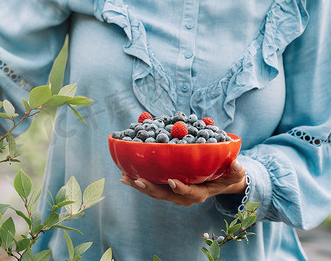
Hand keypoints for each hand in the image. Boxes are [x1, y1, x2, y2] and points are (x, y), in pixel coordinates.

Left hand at [119, 159, 246, 205]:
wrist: (220, 181)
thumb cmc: (228, 175)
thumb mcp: (235, 174)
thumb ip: (236, 171)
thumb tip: (237, 165)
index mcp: (199, 193)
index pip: (189, 193)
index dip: (180, 188)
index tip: (172, 180)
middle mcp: (184, 196)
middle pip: (165, 195)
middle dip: (150, 188)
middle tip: (137, 179)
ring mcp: (174, 194)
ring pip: (155, 192)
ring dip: (139, 185)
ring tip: (125, 177)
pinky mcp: (166, 188)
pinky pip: (151, 187)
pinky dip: (139, 181)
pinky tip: (126, 174)